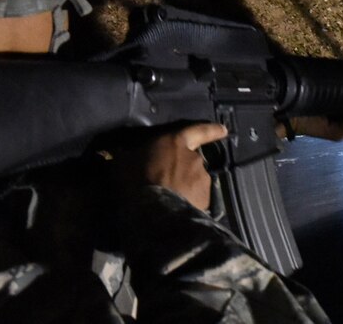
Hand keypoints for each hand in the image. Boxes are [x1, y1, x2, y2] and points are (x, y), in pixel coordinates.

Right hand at [110, 123, 227, 210]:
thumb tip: (118, 152)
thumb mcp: (123, 163)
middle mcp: (194, 158)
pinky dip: (191, 201)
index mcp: (176, 143)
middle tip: (169, 180)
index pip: (198, 131)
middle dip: (184, 168)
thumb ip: (126, 155)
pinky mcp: (206, 201)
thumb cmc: (136, 181)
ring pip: (196, 180)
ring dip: (187, 186)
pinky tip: (178, 210)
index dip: (211, 130)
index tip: (224, 130)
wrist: (154, 213)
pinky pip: (198, 198)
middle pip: (193, 160)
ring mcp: (202, 180)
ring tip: (171, 198)